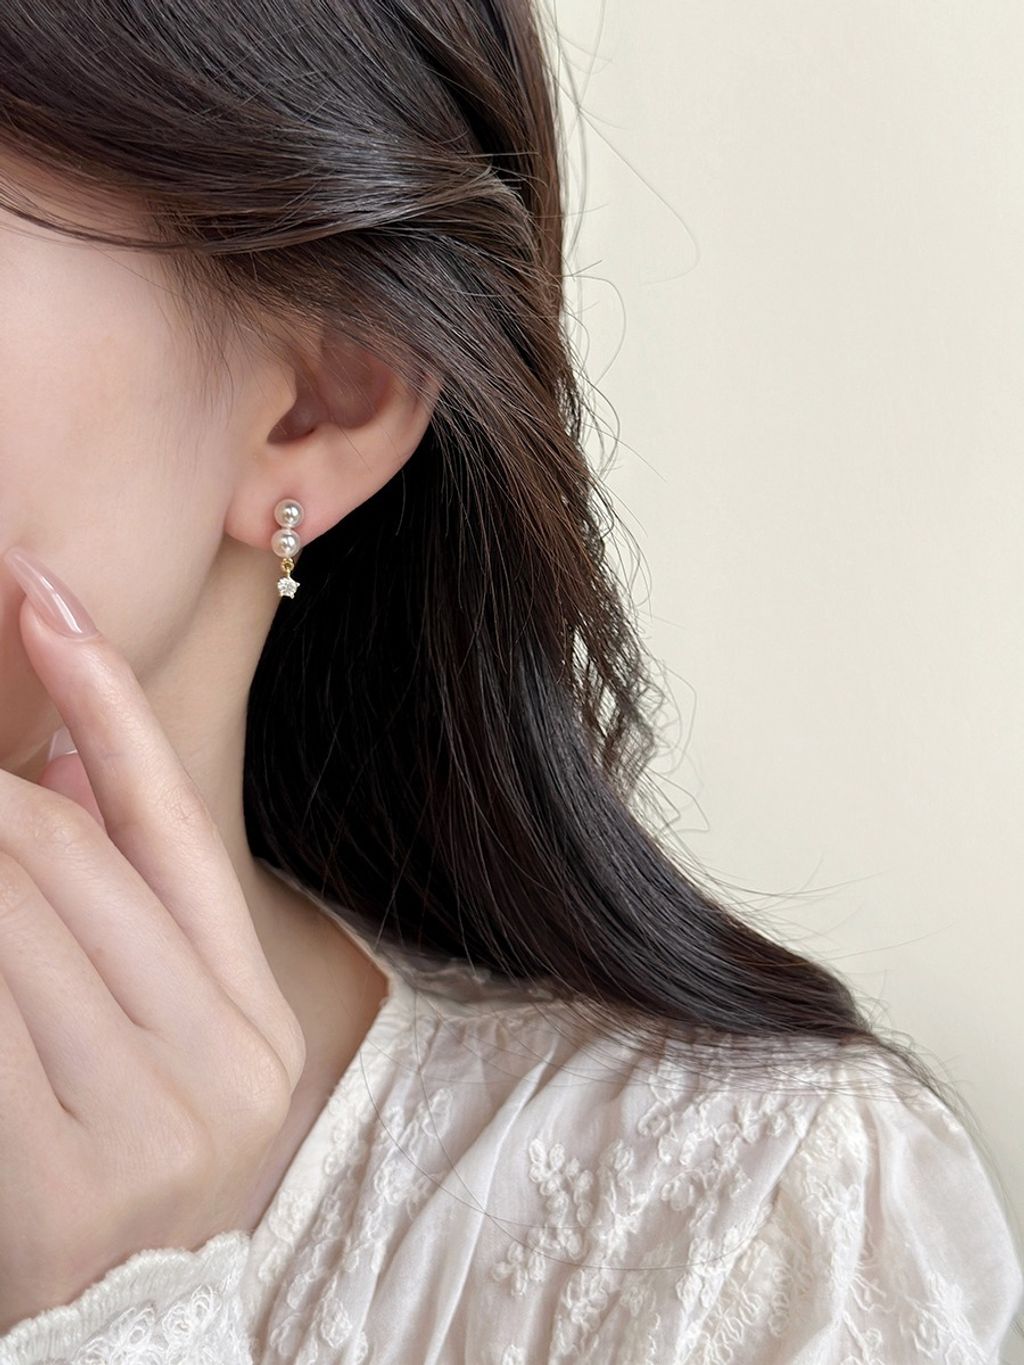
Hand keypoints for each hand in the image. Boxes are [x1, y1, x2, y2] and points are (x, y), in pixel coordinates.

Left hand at [0, 547, 305, 1334]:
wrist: (122, 1348)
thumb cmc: (123, 1172)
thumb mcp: (155, 1041)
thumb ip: (124, 905)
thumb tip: (61, 761)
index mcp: (255, 1020)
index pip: (173, 823)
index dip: (104, 698)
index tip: (39, 594)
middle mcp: (224, 1066)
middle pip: (70, 858)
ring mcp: (151, 1135)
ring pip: (13, 918)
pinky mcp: (65, 1194)